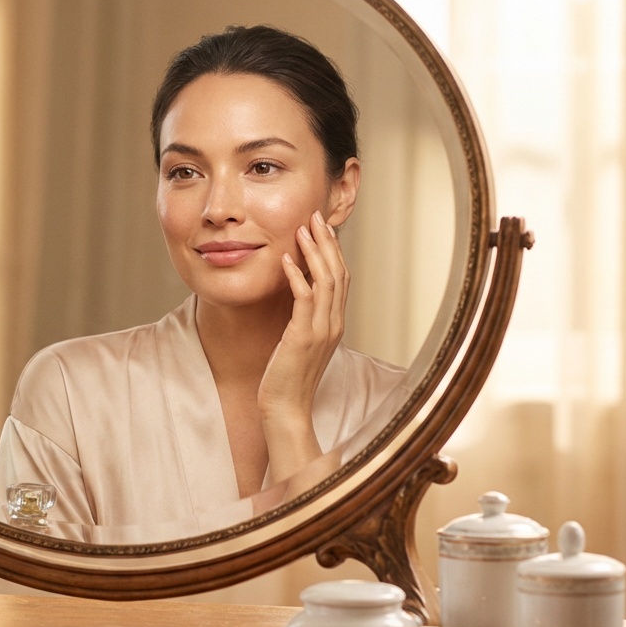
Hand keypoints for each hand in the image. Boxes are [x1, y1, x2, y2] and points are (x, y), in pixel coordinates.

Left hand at [257, 210, 347, 480]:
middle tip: (315, 217)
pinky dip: (295, 276)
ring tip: (302, 229)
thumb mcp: (300, 344)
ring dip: (313, 252)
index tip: (322, 228)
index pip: (340, 279)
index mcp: (335, 324)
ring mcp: (320, 331)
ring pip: (325, 282)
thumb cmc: (287, 378)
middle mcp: (333, 324)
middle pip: (337, 273)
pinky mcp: (302, 338)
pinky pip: (303, 299)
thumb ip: (304, 320)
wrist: (285, 409)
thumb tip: (297, 297)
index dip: (333, 251)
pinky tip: (285, 259)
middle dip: (326, 243)